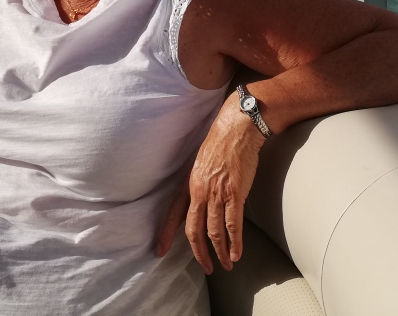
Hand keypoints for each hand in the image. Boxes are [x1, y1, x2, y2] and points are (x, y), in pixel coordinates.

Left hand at [156, 97, 265, 272]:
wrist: (237, 128)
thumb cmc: (222, 142)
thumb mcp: (202, 163)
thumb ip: (199, 183)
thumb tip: (201, 199)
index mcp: (189, 183)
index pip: (173, 213)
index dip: (166, 233)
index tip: (159, 251)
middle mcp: (200, 191)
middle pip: (194, 230)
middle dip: (199, 253)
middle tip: (206, 268)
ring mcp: (217, 193)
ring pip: (215, 232)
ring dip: (220, 252)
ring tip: (226, 264)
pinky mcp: (235, 193)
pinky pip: (233, 225)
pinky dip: (235, 242)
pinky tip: (236, 253)